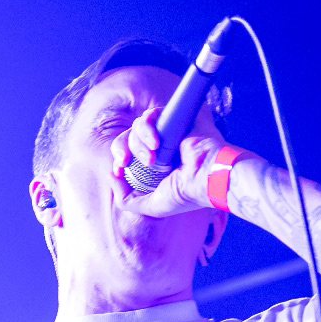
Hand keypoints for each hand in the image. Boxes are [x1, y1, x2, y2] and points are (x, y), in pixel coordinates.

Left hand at [112, 105, 254, 218]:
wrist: (208, 179)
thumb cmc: (186, 194)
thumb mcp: (151, 206)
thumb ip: (128, 200)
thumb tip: (112, 177)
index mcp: (154, 165)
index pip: (127, 154)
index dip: (119, 158)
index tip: (119, 169)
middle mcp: (160, 147)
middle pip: (127, 138)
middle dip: (122, 150)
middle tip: (125, 163)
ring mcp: (167, 132)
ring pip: (137, 126)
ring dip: (138, 143)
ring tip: (152, 158)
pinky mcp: (175, 119)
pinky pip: (151, 115)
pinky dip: (147, 127)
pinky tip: (156, 143)